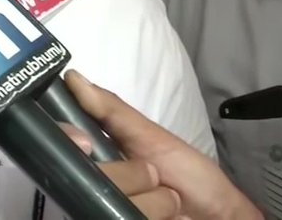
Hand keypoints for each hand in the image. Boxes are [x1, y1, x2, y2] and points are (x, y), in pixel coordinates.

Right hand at [63, 71, 262, 219]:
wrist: (217, 215)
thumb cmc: (187, 173)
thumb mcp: (150, 136)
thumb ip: (112, 110)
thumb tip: (73, 76)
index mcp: (94, 159)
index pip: (64, 146)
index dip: (70, 141)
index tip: (85, 143)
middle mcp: (91, 186)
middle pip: (91, 177)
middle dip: (131, 177)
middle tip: (155, 178)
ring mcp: (103, 209)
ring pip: (109, 204)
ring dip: (150, 204)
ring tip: (166, 204)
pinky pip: (116, 218)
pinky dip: (150, 216)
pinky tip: (163, 218)